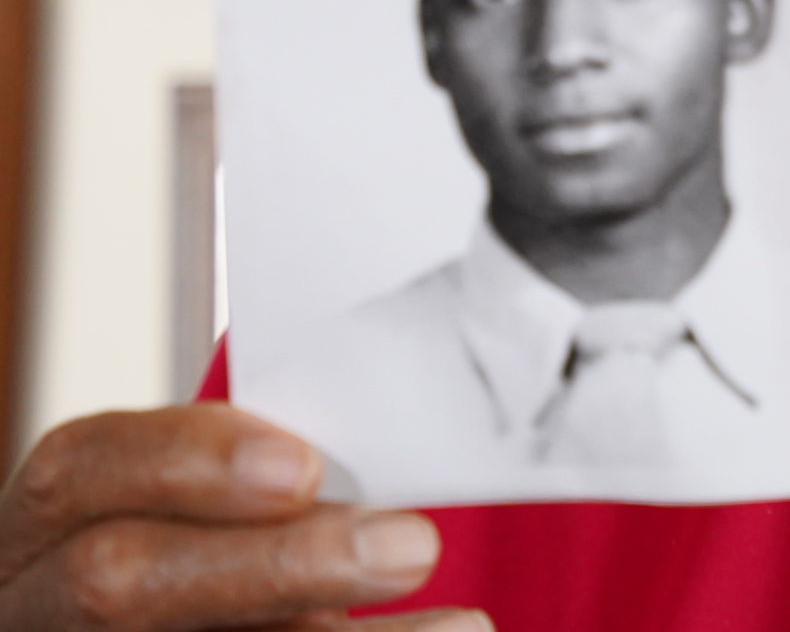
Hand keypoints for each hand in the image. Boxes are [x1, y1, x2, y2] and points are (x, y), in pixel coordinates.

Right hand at [0, 405, 487, 630]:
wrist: (190, 615)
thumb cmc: (208, 556)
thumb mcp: (205, 510)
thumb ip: (261, 487)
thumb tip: (382, 473)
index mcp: (50, 522)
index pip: (80, 469)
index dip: (188, 460)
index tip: (306, 466)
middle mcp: (34, 606)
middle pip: (118, 582)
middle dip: (276, 563)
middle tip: (413, 546)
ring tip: (463, 628)